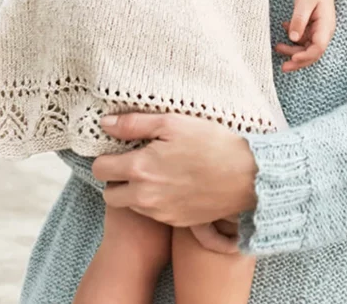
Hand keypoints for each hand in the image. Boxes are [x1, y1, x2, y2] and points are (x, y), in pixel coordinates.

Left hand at [92, 113, 257, 226]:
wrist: (246, 177)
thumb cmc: (211, 143)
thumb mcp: (172, 123)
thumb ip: (134, 124)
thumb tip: (105, 124)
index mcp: (140, 168)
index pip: (100, 169)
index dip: (107, 156)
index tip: (121, 148)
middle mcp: (144, 196)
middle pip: (108, 194)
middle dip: (117, 178)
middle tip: (136, 161)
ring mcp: (159, 213)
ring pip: (130, 204)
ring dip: (135, 190)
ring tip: (158, 171)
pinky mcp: (174, 222)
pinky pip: (151, 214)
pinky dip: (155, 201)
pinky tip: (173, 184)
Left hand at [277, 0, 335, 71]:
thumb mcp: (304, 2)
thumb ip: (299, 20)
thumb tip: (293, 38)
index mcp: (326, 26)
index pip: (318, 47)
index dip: (306, 56)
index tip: (292, 59)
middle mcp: (324, 32)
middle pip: (313, 53)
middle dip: (298, 61)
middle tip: (283, 67)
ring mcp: (319, 31)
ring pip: (307, 48)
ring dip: (293, 50)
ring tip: (277, 47)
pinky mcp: (312, 29)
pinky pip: (303, 40)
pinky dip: (293, 39)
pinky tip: (284, 28)